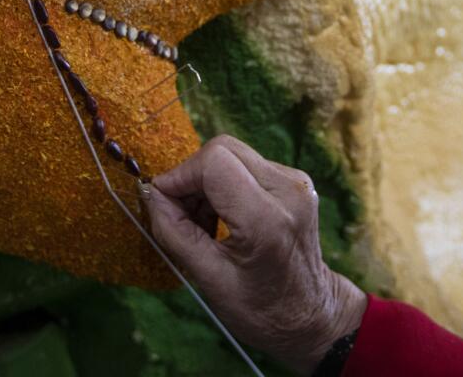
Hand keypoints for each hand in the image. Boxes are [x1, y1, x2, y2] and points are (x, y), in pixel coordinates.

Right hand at [141, 135, 366, 374]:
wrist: (310, 314)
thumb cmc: (261, 308)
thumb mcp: (209, 279)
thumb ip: (175, 232)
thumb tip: (152, 194)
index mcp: (267, 219)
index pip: (213, 162)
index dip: (180, 176)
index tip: (164, 202)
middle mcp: (288, 190)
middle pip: (223, 149)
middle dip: (192, 176)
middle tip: (182, 214)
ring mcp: (296, 182)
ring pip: (233, 154)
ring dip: (207, 181)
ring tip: (203, 222)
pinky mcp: (295, 181)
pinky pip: (247, 164)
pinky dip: (225, 184)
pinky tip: (223, 216)